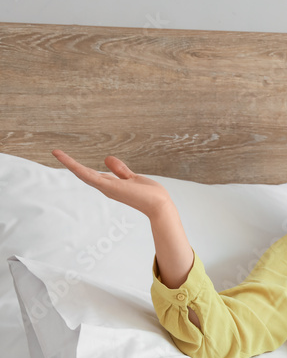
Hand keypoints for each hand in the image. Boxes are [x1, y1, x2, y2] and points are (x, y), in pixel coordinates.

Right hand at [52, 150, 173, 218]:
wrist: (159, 205)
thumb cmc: (150, 194)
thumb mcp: (132, 178)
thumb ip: (120, 170)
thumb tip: (106, 158)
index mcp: (111, 184)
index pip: (92, 173)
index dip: (80, 166)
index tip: (68, 157)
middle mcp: (106, 187)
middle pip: (84, 173)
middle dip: (70, 164)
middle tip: (56, 152)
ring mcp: (107, 187)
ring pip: (84, 174)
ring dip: (69, 163)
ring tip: (56, 152)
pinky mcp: (109, 187)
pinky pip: (91, 177)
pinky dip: (79, 169)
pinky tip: (69, 162)